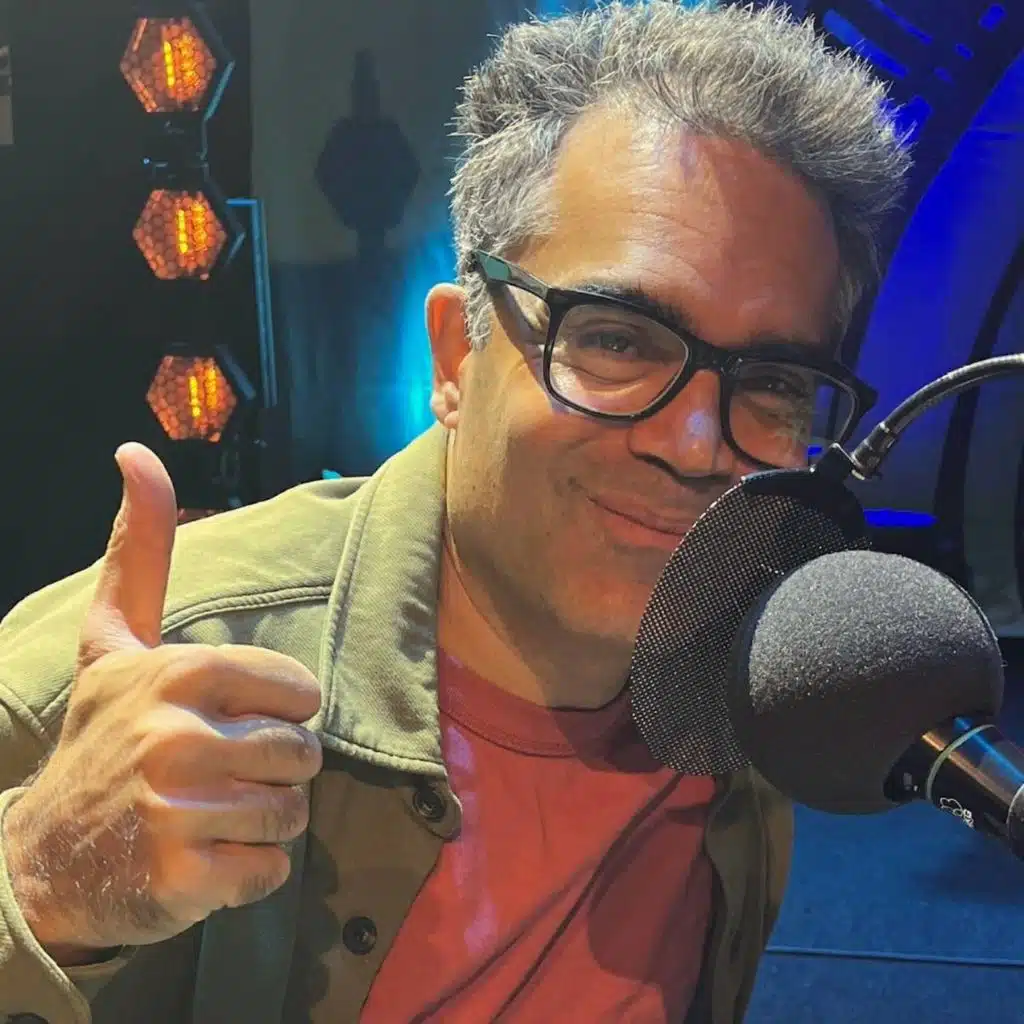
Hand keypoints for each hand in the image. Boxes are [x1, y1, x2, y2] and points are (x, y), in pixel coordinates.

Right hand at [1, 444, 322, 957]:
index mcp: (177, 673)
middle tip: (216, 776)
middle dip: (274, 770)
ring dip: (265, 821)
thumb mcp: (115, 640)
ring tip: (210, 814)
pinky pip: (272, 870)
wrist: (43, 855)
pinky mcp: (181, 879)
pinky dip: (250, 872)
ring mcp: (175, 812)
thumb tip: (136, 452)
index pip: (301, 692)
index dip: (277, 712)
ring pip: (293, 812)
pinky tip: (202, 857)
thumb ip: (142, 551)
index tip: (229, 721)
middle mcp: (174, 738)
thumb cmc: (102, 734)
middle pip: (303, 755)